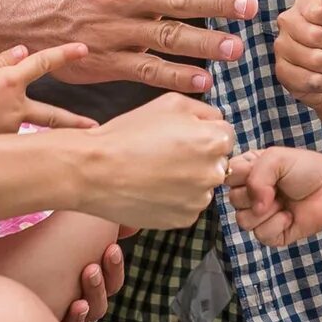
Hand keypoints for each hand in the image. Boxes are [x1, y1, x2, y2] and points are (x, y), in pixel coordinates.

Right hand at [0, 44, 95, 132]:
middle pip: (52, 115)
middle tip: (93, 127)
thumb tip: (24, 52)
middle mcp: (15, 107)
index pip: (43, 63)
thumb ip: (1, 61)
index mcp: (9, 81)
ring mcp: (8, 130)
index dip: (64, 54)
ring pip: (21, 125)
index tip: (84, 49)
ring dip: (13, 123)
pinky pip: (5, 137)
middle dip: (74, 122)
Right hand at [9, 0, 259, 94]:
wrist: (24, 18)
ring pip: (167, 37)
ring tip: (236, 48)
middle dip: (217, 2)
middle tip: (250, 6)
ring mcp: (117, 31)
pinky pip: (147, 70)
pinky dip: (175, 77)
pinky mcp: (110, 62)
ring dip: (204, 44)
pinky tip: (203, 80)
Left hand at [42, 214, 131, 321]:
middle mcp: (74, 301)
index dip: (114, 266)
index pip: (111, 279)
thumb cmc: (24, 250)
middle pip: (103, 297)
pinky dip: (76, 319)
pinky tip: (76, 305)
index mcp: (81, 281)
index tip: (111, 247)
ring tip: (87, 276)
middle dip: (103, 280)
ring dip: (94, 295)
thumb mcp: (61, 232)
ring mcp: (61, 317)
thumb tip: (129, 224)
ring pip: (90, 314)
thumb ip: (94, 224)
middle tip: (94, 265)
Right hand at [63, 93, 233, 230]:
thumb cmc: (130, 132)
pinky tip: (153, 188)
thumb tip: (217, 122)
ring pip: (202, 185)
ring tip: (155, 171)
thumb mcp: (170, 103)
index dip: (202, 132)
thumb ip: (204, 111)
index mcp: (215, 141)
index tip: (181, 136)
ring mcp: (199, 200)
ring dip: (188, 179)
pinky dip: (176, 198)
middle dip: (199, 156)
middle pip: (217, 161)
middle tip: (166, 153)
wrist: (95, 170)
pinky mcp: (183, 219)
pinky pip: (188, 205)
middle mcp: (214, 173)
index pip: (225, 135)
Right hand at [224, 146, 321, 246]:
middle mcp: (252, 193)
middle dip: (256, 193)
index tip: (257, 170)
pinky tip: (291, 216)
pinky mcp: (272, 234)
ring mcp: (261, 215)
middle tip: (278, 188)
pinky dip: (278, 224)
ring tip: (285, 202)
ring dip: (267, 211)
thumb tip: (255, 205)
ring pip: (243, 221)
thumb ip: (255, 176)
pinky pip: (260, 235)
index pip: (227, 177)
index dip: (241, 176)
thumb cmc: (308, 169)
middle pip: (233, 200)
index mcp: (249, 171)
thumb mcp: (277, 158)